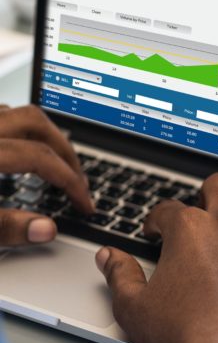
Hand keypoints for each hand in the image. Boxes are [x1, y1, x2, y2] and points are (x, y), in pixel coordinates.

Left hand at [0, 105, 92, 245]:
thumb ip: (5, 227)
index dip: (70, 182)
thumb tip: (46, 229)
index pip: (41, 158)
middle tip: (77, 179)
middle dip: (65, 151)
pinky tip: (16, 152)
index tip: (84, 205)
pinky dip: (16, 132)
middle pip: (35, 122)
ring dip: (42, 136)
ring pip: (15, 114)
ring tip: (54, 162)